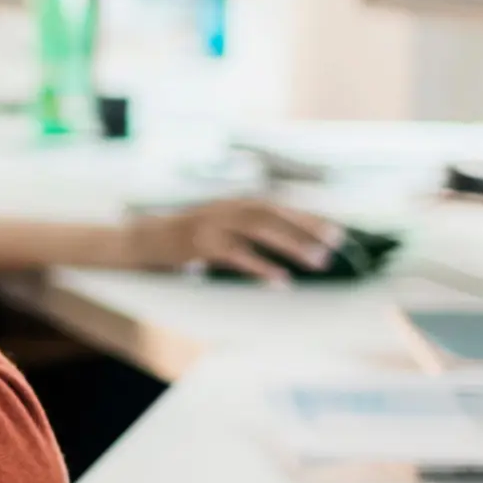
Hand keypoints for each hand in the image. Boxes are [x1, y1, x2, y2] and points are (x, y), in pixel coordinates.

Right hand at [123, 197, 341, 279]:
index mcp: (235, 202)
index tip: (336, 232)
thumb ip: (248, 230)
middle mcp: (228, 207)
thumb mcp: (220, 225)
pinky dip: (261, 267)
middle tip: (334, 247)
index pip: (280, 207)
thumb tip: (286, 243)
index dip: (309, 218)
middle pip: (275, 214)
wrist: (145, 239)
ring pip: (261, 229)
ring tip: (317, 262)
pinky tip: (281, 280)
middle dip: (307, 229)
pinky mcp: (202, 244)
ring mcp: (214, 224)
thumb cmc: (188, 237)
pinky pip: (238, 255)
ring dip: (292, 245)